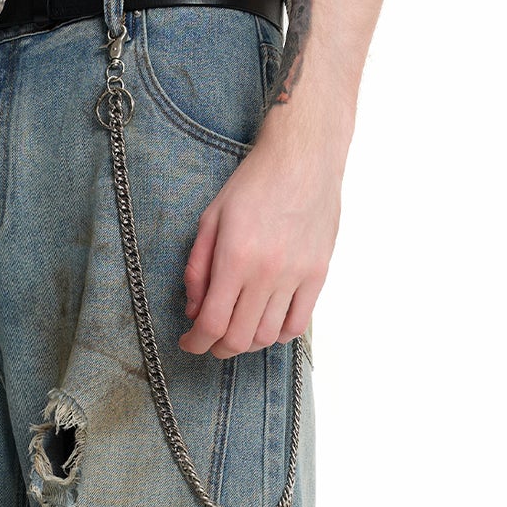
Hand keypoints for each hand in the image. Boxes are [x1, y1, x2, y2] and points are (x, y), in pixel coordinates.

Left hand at [179, 109, 346, 358]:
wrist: (303, 158)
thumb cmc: (254, 183)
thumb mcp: (211, 219)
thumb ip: (198, 268)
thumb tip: (194, 309)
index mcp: (235, 258)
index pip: (212, 323)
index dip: (196, 342)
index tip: (188, 343)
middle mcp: (267, 273)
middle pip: (240, 338)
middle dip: (218, 348)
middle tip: (210, 340)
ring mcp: (296, 276)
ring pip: (267, 336)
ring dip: (247, 343)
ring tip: (237, 330)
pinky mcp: (318, 274)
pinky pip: (298, 324)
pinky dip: (278, 334)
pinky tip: (266, 323)